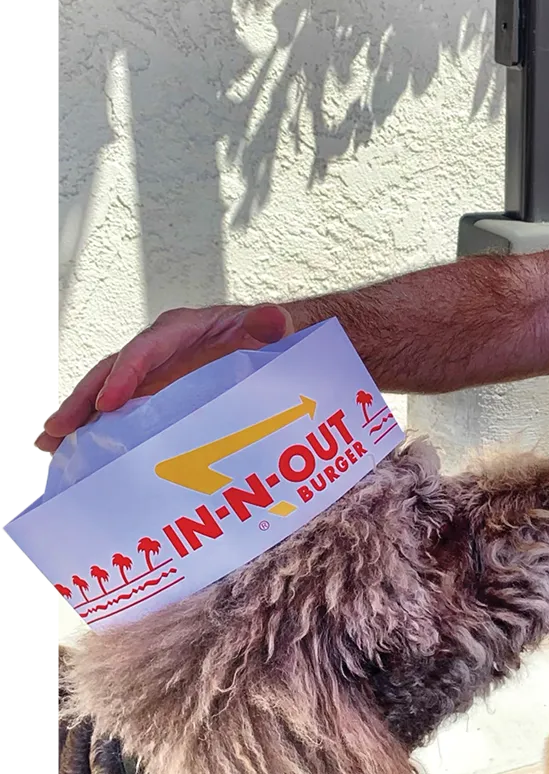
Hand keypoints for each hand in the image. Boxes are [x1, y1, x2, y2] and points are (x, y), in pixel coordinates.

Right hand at [34, 303, 293, 454]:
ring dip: (79, 419)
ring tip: (51, 446)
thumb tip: (272, 319)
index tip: (107, 403)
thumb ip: (269, 323)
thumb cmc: (266, 332)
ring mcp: (152, 373)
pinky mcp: (153, 394)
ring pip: (107, 394)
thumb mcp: (271, 325)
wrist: (270, 342)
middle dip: (83, 400)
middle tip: (55, 430)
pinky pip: (120, 410)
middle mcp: (157, 350)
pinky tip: (77, 454)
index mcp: (181, 330)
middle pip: (113, 372)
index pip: (146, 349)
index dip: (125, 375)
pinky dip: (98, 429)